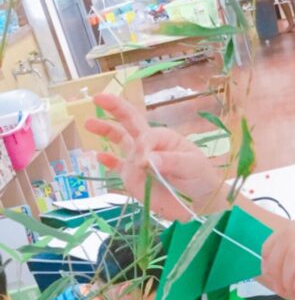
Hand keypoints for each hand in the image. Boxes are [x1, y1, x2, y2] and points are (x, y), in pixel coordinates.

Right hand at [85, 94, 225, 219]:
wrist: (200, 201)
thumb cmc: (200, 177)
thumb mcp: (191, 165)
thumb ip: (170, 161)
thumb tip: (145, 160)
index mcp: (163, 138)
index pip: (145, 136)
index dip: (142, 147)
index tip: (145, 163)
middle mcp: (149, 145)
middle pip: (129, 122)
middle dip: (114, 108)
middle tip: (98, 98)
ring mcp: (139, 161)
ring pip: (119, 141)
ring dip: (105, 130)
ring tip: (89, 122)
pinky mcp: (134, 178)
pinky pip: (118, 167)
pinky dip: (108, 162)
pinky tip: (98, 156)